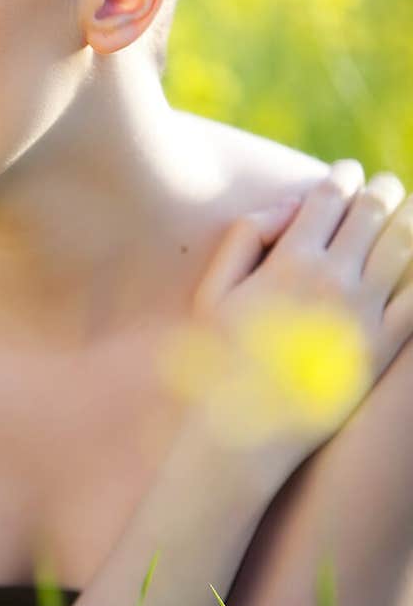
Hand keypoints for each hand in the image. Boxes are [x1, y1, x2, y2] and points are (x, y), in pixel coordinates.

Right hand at [183, 159, 412, 476]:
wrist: (240, 431)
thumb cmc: (217, 360)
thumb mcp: (212, 291)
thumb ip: (245, 238)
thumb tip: (291, 206)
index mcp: (289, 260)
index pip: (330, 197)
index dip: (344, 177)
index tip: (349, 174)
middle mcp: (331, 279)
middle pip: (373, 212)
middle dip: (382, 191)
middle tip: (384, 187)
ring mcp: (362, 313)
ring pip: (404, 245)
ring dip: (409, 219)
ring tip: (408, 213)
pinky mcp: (383, 348)